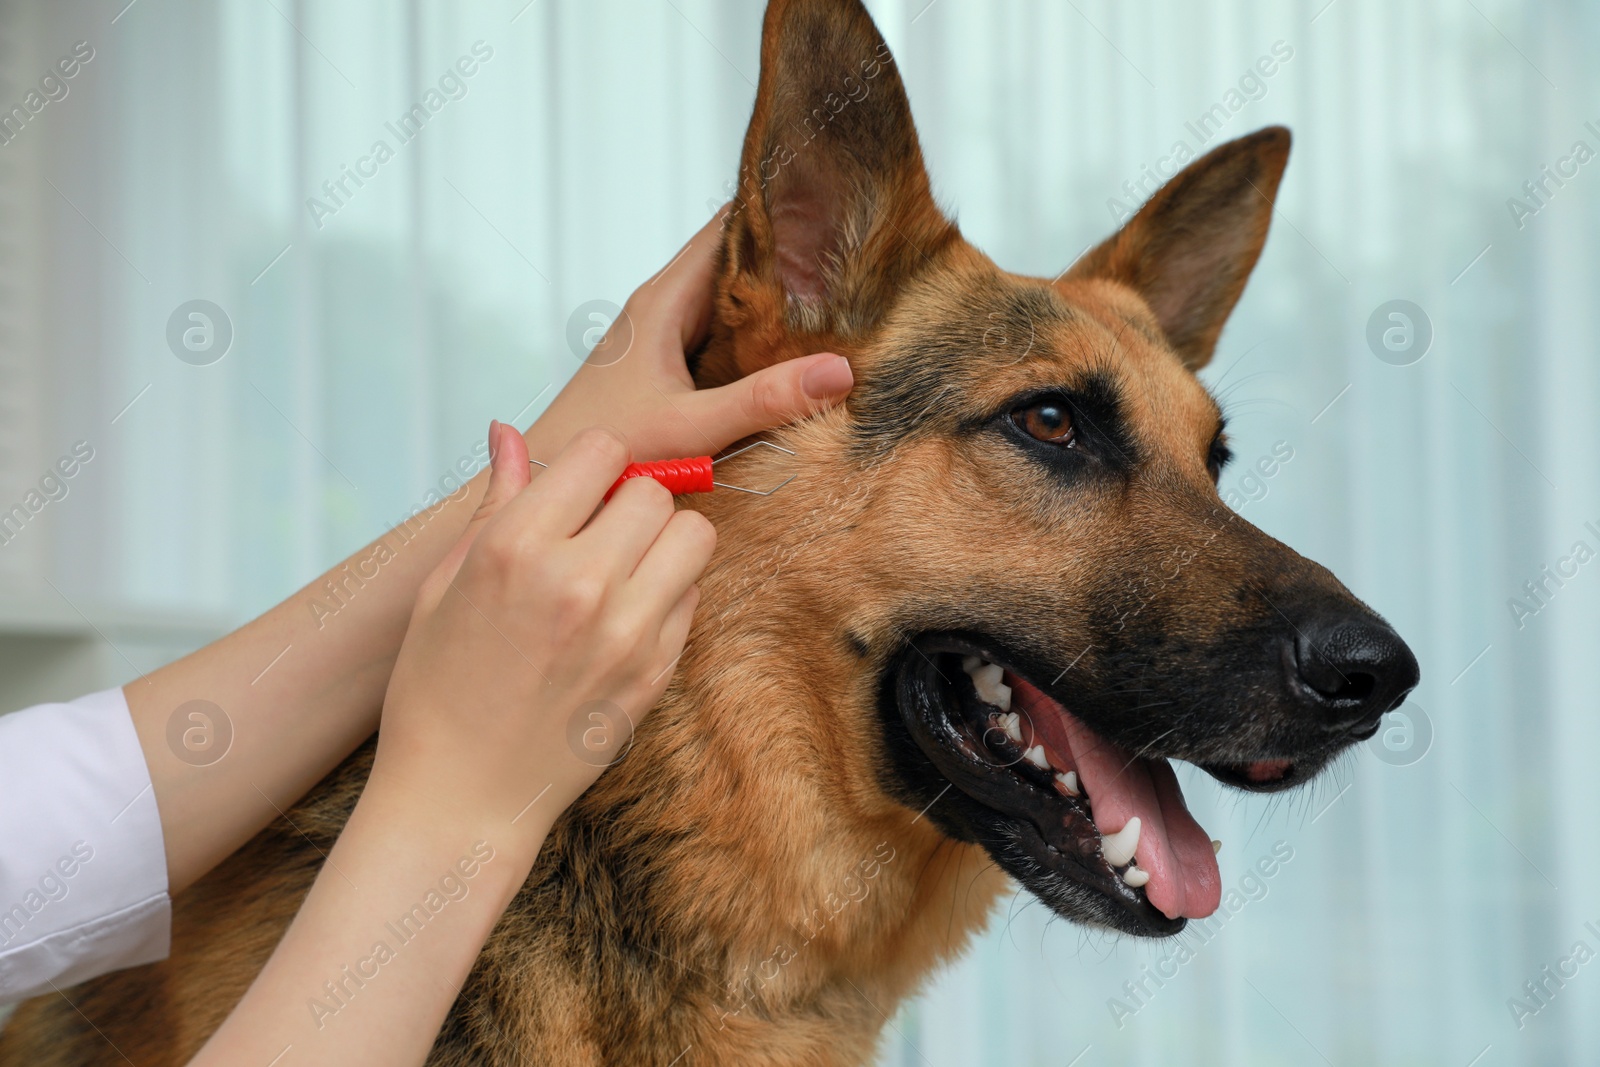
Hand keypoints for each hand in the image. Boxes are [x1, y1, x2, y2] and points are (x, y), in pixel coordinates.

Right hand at [371, 420, 713, 856]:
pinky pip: (693, 596)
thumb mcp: (443, 586)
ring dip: (663, 540)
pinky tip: (623, 618)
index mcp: (514, 549)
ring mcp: (626, 631)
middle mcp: (578, 583)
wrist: (460, 798)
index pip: (601, 451)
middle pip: (654, 491)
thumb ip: (493, 502)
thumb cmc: (436, 687)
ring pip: (693, 536)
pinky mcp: (656, 672)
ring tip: (622, 568)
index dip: (592, 464)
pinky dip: (667, 594)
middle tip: (599, 532)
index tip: (578, 490)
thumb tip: (508, 432)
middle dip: (629, 500)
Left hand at [526, 208, 852, 462]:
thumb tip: (839, 371)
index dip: (776, 213)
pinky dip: (756, 335)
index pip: (726, 229)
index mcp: (662, 301)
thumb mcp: (692, 427)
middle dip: (788, 256)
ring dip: (774, 298)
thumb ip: (764, 401)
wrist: (546, 482)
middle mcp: (661, 309)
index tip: (831, 208)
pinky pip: (720, 335)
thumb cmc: (605, 449)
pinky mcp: (665, 367)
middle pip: (733, 260)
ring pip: (728, 299)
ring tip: (840, 296)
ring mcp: (662, 337)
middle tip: (852, 257)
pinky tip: (791, 351)